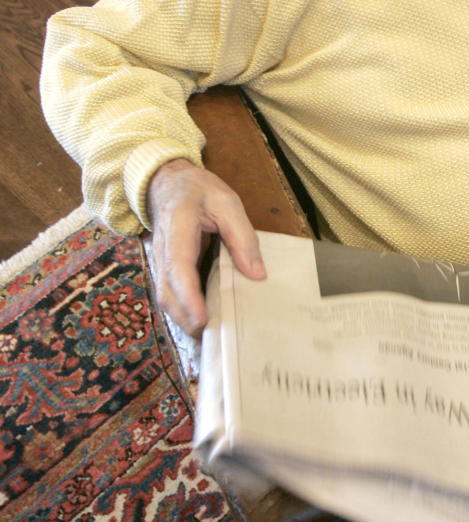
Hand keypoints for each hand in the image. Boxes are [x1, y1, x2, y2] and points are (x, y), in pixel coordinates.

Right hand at [147, 158, 264, 336]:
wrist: (166, 181)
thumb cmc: (198, 190)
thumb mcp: (227, 202)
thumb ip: (242, 236)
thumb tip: (256, 274)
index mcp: (177, 228)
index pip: (179, 267)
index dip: (189, 296)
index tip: (202, 319)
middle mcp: (162, 250)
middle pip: (167, 292)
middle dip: (186, 319)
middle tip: (213, 340)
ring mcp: (159, 261)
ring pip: (165, 297)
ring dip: (183, 320)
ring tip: (210, 340)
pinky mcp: (164, 269)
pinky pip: (169, 294)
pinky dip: (182, 312)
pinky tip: (201, 324)